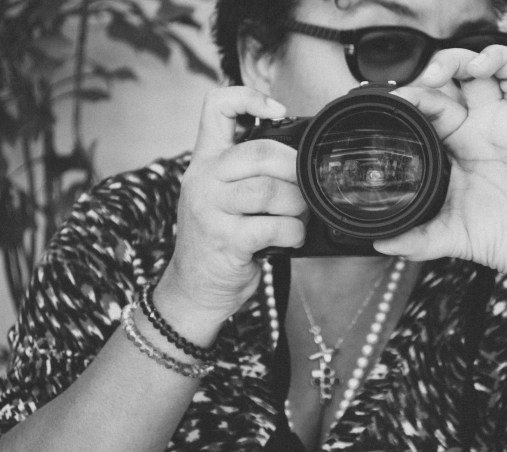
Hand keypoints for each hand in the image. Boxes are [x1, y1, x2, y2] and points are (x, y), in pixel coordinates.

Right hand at [156, 87, 306, 329]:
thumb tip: (300, 160)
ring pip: (271, 190)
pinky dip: (294, 233)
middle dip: (294, 170)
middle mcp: (203, 179)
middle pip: (260, 151)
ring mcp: (211, 210)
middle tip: (302, 188)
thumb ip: (248, 173)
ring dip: (297, 206)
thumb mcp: (222, 196)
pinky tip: (290, 239)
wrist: (195, 288)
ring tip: (297, 217)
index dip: (249, 97)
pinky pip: (275, 227)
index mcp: (205, 161)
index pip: (216, 106)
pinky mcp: (225, 240)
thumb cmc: (219, 239)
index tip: (278, 111)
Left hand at [374, 46, 506, 291]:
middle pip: (471, 73)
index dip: (420, 93)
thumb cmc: (499, 240)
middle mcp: (490, 127)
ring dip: (496, 57)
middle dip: (451, 62)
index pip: (437, 102)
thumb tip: (379, 244)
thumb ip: (415, 238)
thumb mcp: (449, 235)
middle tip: (435, 75)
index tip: (403, 99)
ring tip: (479, 67)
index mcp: (461, 142)